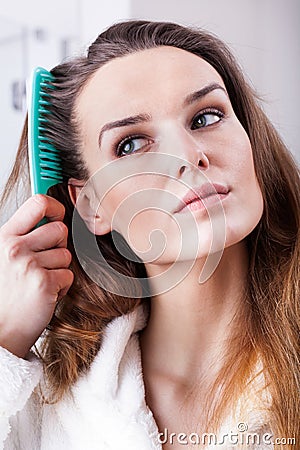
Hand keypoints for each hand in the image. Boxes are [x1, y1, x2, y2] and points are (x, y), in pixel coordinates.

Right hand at [0, 194, 73, 357]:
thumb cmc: (4, 295)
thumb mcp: (3, 258)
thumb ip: (21, 238)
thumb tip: (50, 219)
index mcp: (4, 237)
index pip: (37, 203)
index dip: (54, 206)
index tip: (57, 214)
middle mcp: (15, 248)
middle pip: (60, 229)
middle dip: (58, 245)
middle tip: (45, 262)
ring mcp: (29, 265)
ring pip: (66, 255)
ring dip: (58, 270)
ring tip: (40, 283)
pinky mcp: (44, 283)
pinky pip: (68, 275)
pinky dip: (61, 287)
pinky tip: (44, 295)